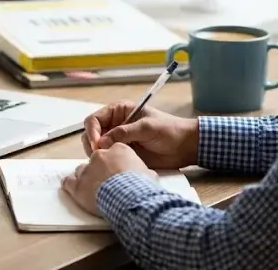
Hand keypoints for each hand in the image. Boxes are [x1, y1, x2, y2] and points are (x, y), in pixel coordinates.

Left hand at [61, 142, 155, 215]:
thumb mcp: (149, 175)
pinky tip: (75, 190)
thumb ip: (143, 171)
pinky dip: (70, 185)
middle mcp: (100, 156)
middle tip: (108, 182)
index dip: (115, 162)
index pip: (113, 151)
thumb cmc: (141, 186)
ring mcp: (87, 169)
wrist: (130, 198)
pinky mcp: (77, 184)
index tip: (118, 171)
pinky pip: (68, 181)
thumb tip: (146, 176)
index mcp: (119, 150)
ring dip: (87, 178)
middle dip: (100, 169)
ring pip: (82, 170)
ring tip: (94, 189)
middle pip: (96, 160)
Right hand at [82, 101, 199, 168]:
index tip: (96, 143)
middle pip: (91, 134)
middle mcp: (115, 125)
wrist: (185, 147)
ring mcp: (118, 140)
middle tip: (98, 155)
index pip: (94, 120)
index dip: (92, 131)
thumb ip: (124, 132)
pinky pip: (107, 157)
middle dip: (91, 144)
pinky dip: (105, 162)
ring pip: (96, 147)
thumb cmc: (169, 130)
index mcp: (119, 111)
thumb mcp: (146, 127)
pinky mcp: (123, 153)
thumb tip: (102, 142)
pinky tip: (111, 166)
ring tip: (105, 160)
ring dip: (97, 154)